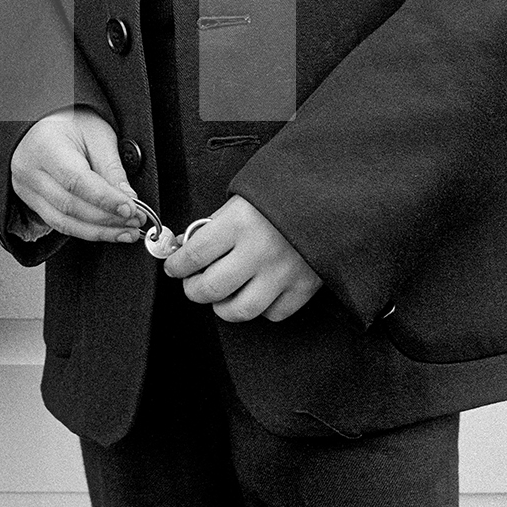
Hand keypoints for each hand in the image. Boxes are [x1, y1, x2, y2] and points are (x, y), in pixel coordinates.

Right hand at [10, 109, 144, 243]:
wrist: (47, 122)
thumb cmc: (71, 121)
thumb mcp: (98, 135)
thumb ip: (112, 168)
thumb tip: (128, 200)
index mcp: (45, 145)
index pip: (76, 181)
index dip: (105, 199)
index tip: (130, 208)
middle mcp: (29, 169)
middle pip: (70, 206)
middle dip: (107, 219)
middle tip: (135, 221)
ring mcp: (26, 188)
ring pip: (63, 222)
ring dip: (99, 232)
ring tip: (126, 232)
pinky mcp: (31, 201)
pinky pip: (59, 224)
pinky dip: (85, 231)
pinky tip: (106, 231)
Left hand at [165, 196, 320, 321]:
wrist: (333, 194)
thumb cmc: (284, 193)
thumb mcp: (243, 198)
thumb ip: (217, 225)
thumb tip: (189, 248)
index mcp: (239, 222)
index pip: (194, 255)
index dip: (177, 266)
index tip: (173, 268)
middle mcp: (258, 251)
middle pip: (211, 289)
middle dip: (193, 290)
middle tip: (192, 284)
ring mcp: (282, 272)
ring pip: (240, 310)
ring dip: (223, 306)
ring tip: (221, 295)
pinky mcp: (303, 287)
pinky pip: (273, 314)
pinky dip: (261, 309)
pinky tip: (257, 293)